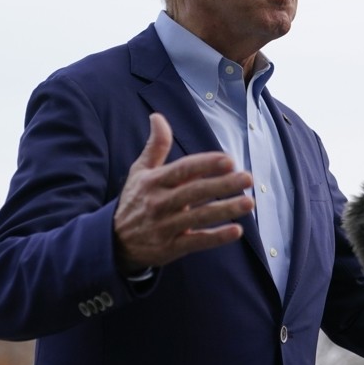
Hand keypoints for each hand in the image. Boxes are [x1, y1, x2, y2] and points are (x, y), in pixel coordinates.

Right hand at [113, 113, 255, 269]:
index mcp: (154, 182)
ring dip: (225, 210)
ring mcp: (165, 227)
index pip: (183, 170)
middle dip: (223, 184)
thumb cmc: (135, 200)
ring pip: (199, 217)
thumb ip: (155, 146)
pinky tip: (236, 231)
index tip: (229, 160)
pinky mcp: (171, 248)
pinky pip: (196, 242)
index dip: (206, 164)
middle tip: (248, 178)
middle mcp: (159, 203)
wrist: (114, 242)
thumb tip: (157, 116)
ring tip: (249, 202)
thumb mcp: (139, 172)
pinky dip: (216, 238)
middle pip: (195, 192)